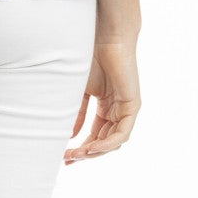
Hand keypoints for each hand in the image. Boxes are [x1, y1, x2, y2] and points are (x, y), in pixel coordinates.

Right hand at [64, 38, 140, 162]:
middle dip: (85, 153)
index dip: (80, 148)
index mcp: (104, 106)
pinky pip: (122, 134)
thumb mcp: (79, 91)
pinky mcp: (133, 106)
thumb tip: (68, 136)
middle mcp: (116, 110)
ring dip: (94, 151)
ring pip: (113, 142)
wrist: (104, 37)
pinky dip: (108, 143)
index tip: (64, 157)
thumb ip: (76, 113)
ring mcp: (125, 109)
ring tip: (77, 155)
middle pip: (102, 141)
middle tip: (67, 160)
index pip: (94, 135)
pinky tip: (91, 148)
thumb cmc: (89, 57)